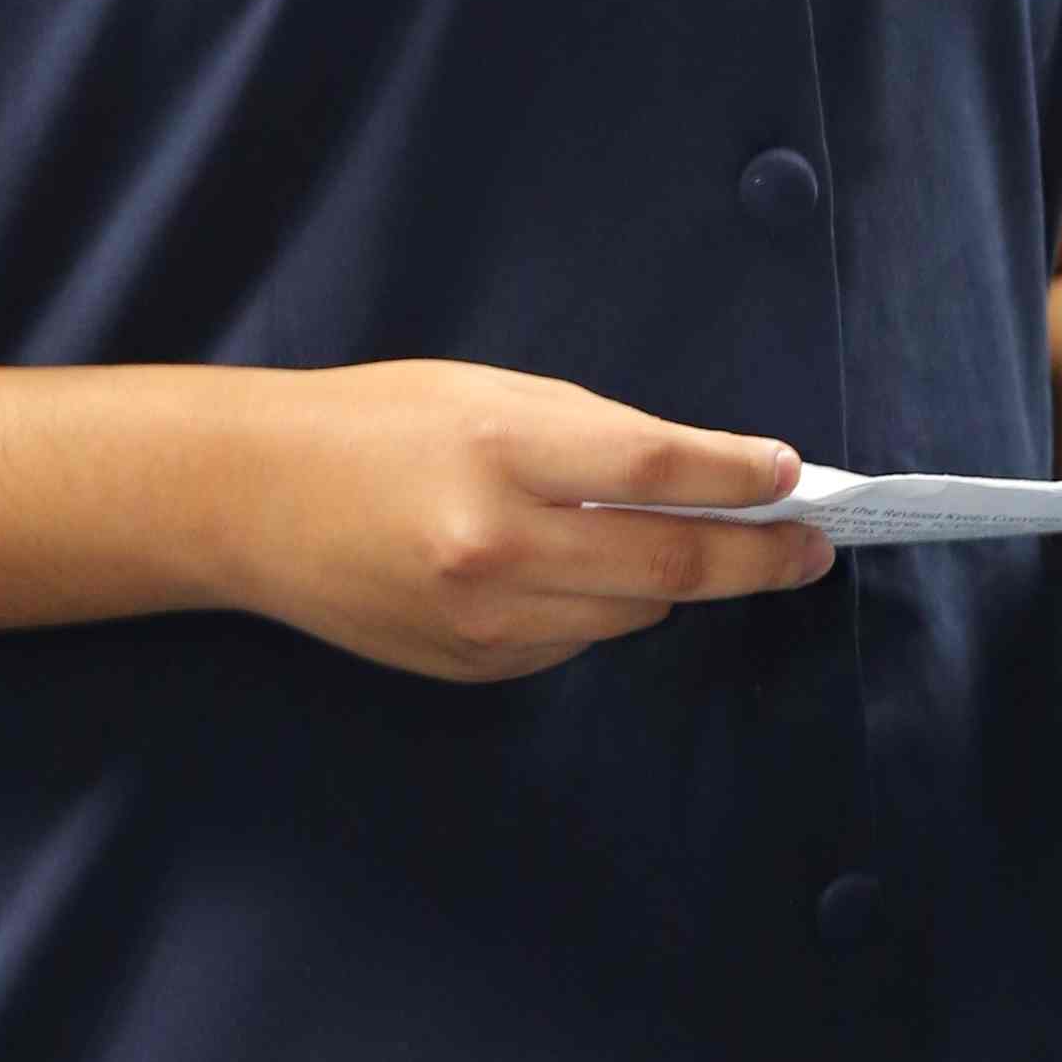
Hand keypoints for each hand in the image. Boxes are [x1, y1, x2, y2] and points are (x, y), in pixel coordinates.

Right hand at [218, 366, 838, 685]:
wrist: (251, 499)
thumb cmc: (375, 424)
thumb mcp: (490, 393)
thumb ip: (597, 437)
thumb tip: (708, 480)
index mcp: (504, 451)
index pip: (661, 470)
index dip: (742, 479)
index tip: (794, 480)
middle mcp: (496, 546)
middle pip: (669, 566)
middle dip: (755, 559)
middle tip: (810, 549)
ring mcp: (482, 621)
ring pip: (629, 615)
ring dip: (668, 583)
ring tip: (672, 544)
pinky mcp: (470, 668)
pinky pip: (571, 644)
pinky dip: (592, 609)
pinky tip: (559, 571)